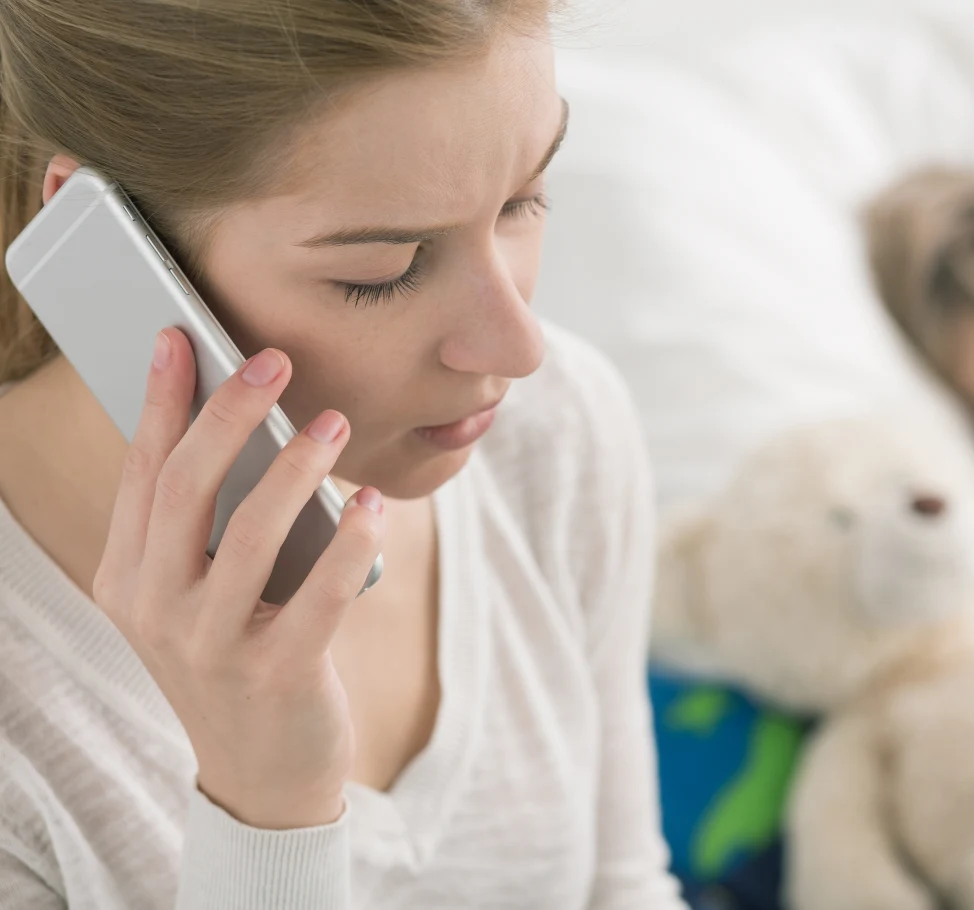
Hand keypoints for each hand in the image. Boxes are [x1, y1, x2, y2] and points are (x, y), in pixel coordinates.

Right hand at [92, 328, 384, 828]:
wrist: (262, 771)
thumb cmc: (238, 656)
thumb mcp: (197, 595)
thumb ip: (203, 527)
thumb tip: (239, 423)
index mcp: (128, 579)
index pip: (142, 473)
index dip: (160, 401)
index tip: (179, 335)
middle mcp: (156, 610)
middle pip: (186, 489)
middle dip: (229, 414)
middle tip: (273, 360)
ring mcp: (212, 645)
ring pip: (251, 534)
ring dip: (294, 467)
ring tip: (333, 422)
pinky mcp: (277, 673)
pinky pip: (321, 593)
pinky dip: (352, 541)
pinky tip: (372, 501)